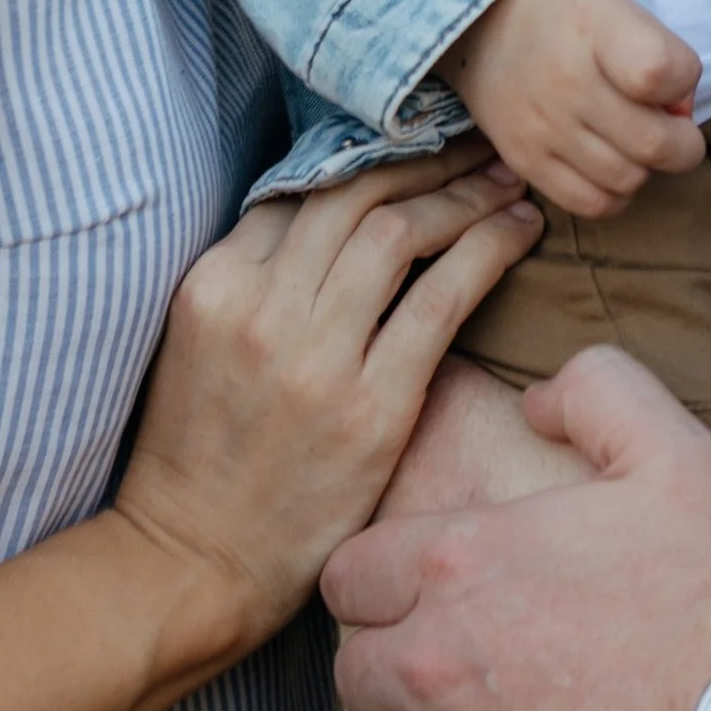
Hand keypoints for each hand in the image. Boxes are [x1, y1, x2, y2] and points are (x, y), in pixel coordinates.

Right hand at [113, 149, 541, 661]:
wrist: (191, 563)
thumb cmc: (201, 458)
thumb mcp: (200, 344)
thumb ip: (255, 279)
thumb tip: (329, 219)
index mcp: (213, 284)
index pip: (301, 189)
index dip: (369, 159)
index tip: (417, 147)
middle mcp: (260, 307)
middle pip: (356, 195)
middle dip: (426, 161)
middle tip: (477, 147)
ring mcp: (314, 358)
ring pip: (401, 231)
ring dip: (465, 196)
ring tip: (507, 185)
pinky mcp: (370, 408)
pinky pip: (442, 301)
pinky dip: (489, 250)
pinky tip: (519, 233)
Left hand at [324, 346, 710, 710]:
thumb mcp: (672, 449)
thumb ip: (591, 392)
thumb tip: (532, 400)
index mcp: (458, 564)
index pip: (346, 578)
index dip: (382, 582)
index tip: (427, 593)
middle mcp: (436, 665)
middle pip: (357, 671)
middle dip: (400, 661)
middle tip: (471, 660)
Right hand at [435, 0, 704, 217]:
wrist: (485, 23)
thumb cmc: (571, 18)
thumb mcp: (622, 11)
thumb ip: (666, 60)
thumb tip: (680, 120)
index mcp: (596, 27)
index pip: (661, 73)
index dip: (683, 82)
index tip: (670, 78)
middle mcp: (566, 80)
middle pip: (655, 143)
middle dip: (681, 142)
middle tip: (668, 127)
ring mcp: (542, 126)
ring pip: (628, 179)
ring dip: (644, 166)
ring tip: (629, 140)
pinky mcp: (525, 160)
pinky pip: (592, 204)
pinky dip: (613, 193)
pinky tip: (608, 164)